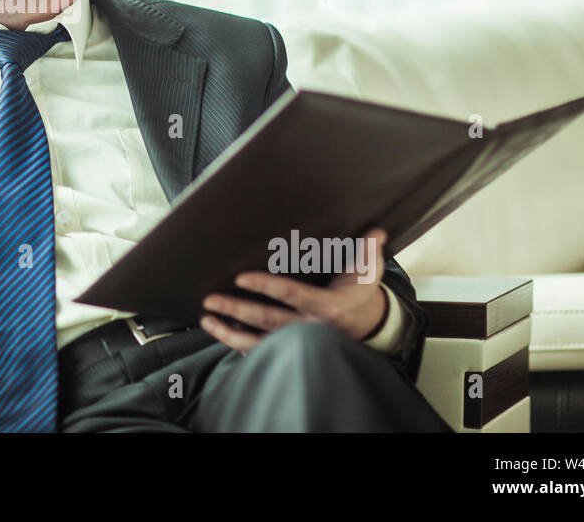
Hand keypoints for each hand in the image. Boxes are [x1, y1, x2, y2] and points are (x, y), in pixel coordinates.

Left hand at [198, 228, 389, 353]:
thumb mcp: (368, 273)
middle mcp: (309, 326)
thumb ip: (368, 251)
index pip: (291, 294)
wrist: (364, 324)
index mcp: (327, 305)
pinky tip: (220, 333)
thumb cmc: (359, 292)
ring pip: (260, 341)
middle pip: (268, 320)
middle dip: (237, 310)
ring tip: (207, 320)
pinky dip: (238, 345)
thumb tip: (377, 231)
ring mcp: (298, 341)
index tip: (241, 277)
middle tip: (210, 299)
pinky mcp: (290, 349)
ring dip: (230, 332)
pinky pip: (261, 351)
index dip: (265, 286)